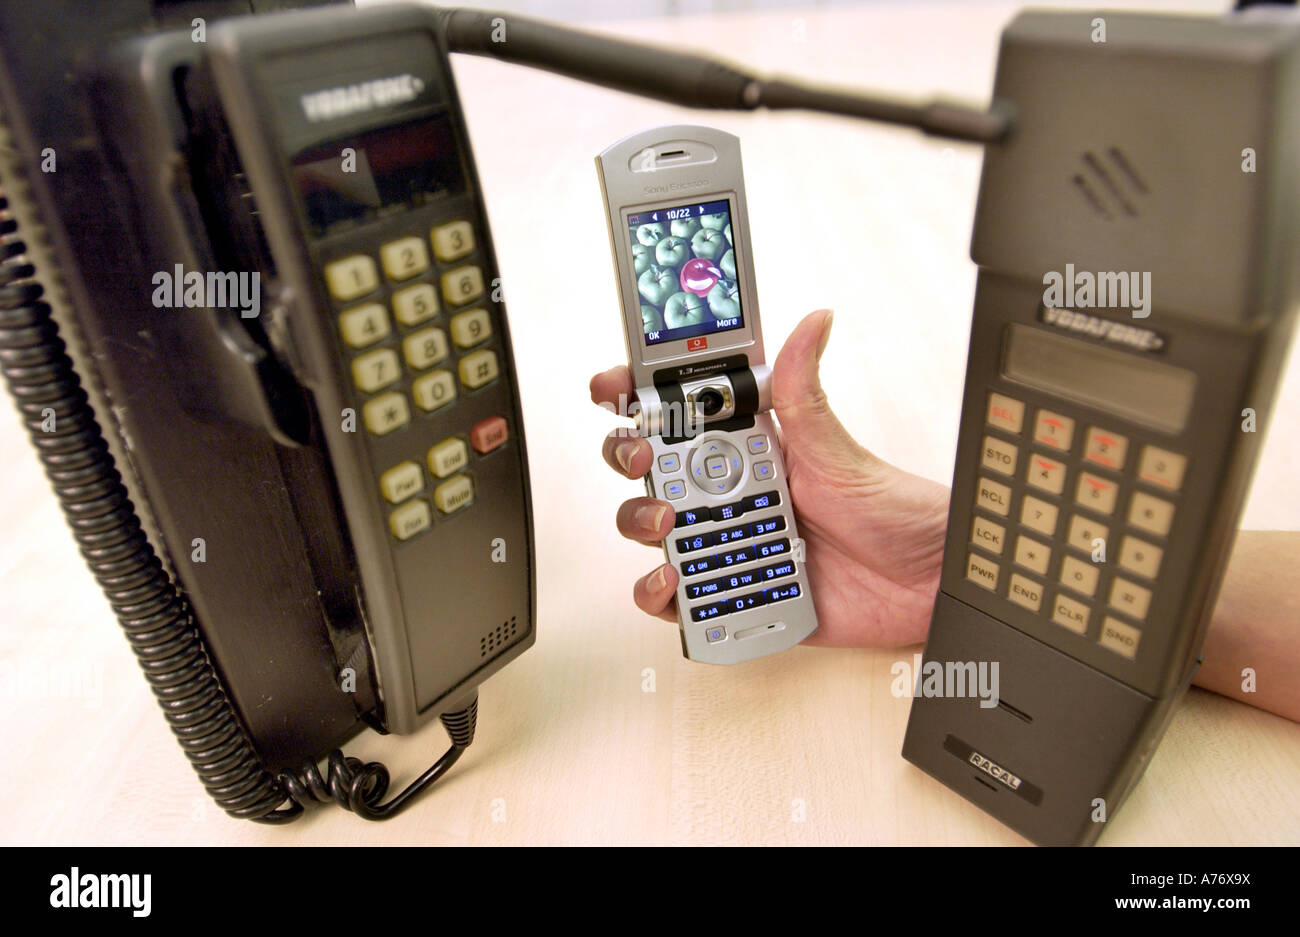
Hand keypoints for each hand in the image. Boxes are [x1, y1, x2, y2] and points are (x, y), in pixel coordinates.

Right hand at [590, 309, 950, 646]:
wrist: (927, 586)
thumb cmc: (894, 513)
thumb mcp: (840, 450)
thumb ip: (804, 391)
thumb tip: (812, 321)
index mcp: (750, 446)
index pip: (677, 413)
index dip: (635, 397)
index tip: (611, 388)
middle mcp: (731, 492)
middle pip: (650, 469)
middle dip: (629, 457)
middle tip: (644, 457)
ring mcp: (729, 541)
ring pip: (653, 528)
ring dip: (642, 520)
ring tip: (669, 522)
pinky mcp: (735, 593)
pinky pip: (678, 597)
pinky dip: (660, 592)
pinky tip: (672, 581)